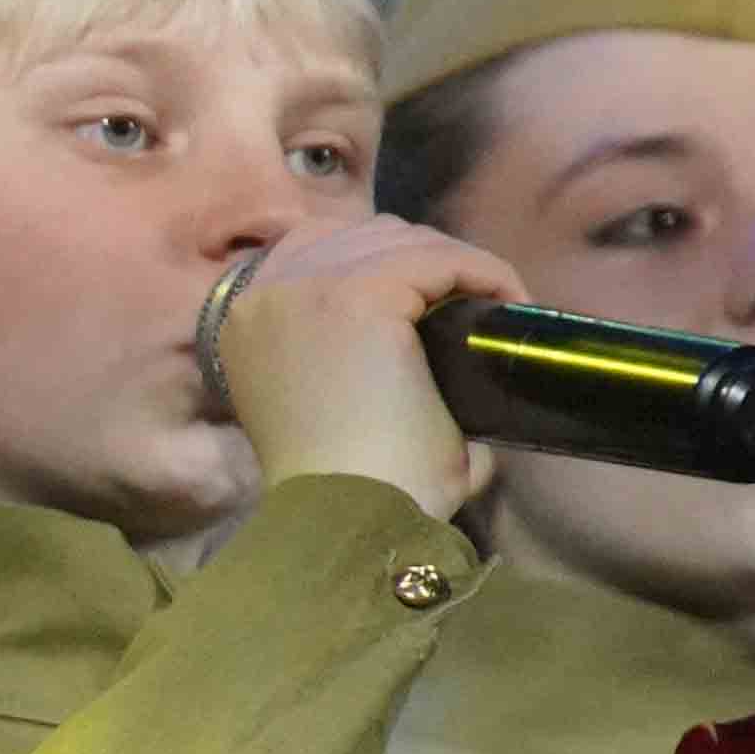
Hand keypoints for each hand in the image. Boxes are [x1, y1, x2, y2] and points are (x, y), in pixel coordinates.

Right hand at [212, 215, 526, 516]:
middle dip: (422, 261)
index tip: (433, 298)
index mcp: (245, 322)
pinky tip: (509, 300)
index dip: (382, 261)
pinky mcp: (363, 296)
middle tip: (472, 305)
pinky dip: (483, 273)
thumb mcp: (332, 412)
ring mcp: (310, 290)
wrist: (348, 516)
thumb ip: (361, 372)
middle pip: (361, 236)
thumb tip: (442, 382)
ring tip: (492, 303)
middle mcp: (267, 295)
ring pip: (403, 240)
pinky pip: (440, 259)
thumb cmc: (348, 489)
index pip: (315, 248)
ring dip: (452, 265)